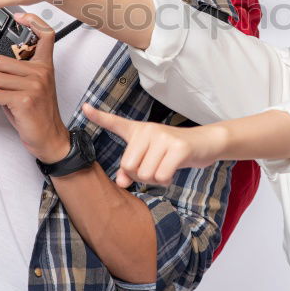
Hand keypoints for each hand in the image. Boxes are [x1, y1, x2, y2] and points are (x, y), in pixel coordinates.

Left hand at [0, 12, 70, 162]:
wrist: (50, 138)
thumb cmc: (38, 114)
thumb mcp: (34, 88)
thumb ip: (20, 73)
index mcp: (45, 66)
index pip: (46, 35)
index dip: (33, 21)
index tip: (19, 17)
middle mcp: (41, 72)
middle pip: (1, 60)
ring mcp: (34, 85)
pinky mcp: (25, 99)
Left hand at [81, 103, 223, 187]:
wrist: (205, 143)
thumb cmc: (173, 152)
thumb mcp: (151, 157)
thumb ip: (132, 169)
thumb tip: (121, 183)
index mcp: (139, 130)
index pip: (115, 122)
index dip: (98, 116)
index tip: (84, 107)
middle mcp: (148, 130)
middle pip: (128, 166)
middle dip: (140, 175)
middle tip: (155, 167)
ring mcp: (163, 137)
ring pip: (145, 173)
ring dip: (155, 179)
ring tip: (166, 167)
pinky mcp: (177, 148)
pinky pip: (161, 176)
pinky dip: (166, 180)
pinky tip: (173, 170)